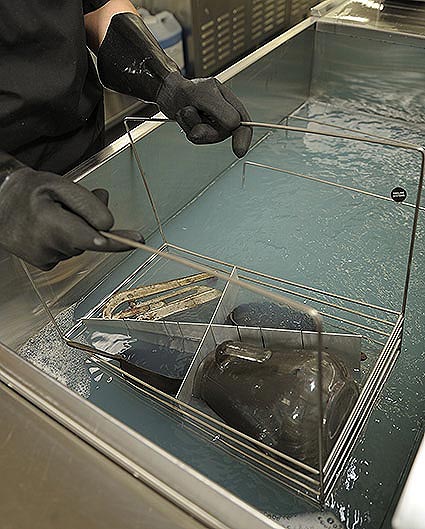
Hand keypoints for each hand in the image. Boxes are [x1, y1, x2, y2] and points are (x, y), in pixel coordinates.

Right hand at [0, 167, 143, 269]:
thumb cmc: (29, 191)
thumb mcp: (59, 185)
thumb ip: (86, 202)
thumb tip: (109, 222)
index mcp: (51, 223)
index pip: (92, 238)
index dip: (116, 240)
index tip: (136, 240)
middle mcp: (48, 244)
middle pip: (89, 241)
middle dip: (90, 225)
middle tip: (70, 207)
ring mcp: (45, 257)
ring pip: (79, 247)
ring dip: (75, 233)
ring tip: (54, 217)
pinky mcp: (44, 264)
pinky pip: (69, 253)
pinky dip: (66, 242)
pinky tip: (50, 231)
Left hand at [157, 72, 252, 157]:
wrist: (169, 91)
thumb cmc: (188, 89)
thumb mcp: (205, 94)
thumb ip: (222, 110)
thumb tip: (234, 125)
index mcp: (231, 105)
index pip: (244, 125)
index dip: (243, 139)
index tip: (239, 151)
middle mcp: (223, 117)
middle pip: (222, 134)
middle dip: (204, 125)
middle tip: (193, 110)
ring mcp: (211, 126)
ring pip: (205, 137)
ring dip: (191, 123)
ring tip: (187, 109)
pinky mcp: (200, 131)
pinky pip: (194, 137)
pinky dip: (185, 126)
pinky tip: (184, 115)